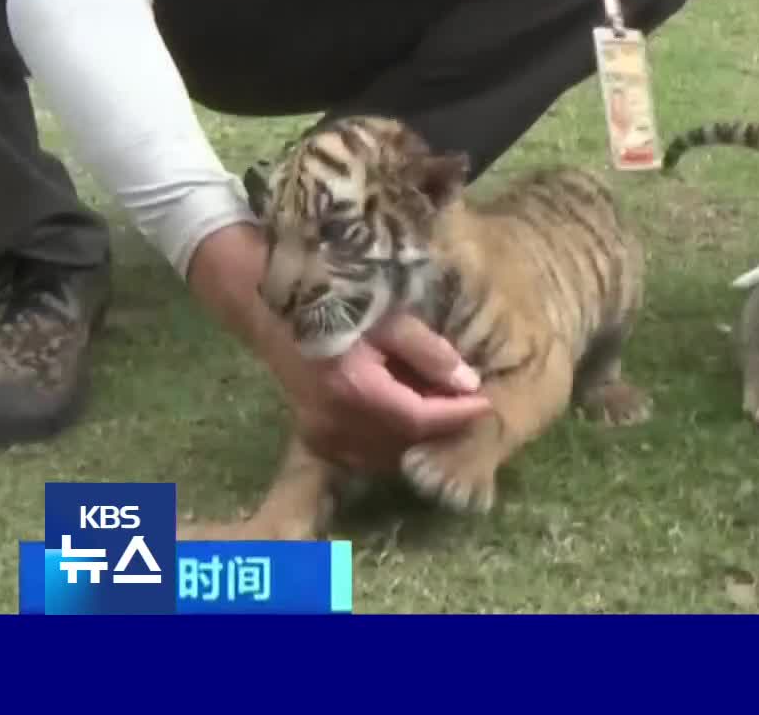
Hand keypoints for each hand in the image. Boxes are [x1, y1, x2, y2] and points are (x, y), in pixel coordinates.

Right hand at [188, 224, 491, 471]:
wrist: (271, 309)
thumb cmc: (334, 303)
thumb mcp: (389, 318)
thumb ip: (430, 353)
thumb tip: (469, 382)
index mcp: (354, 390)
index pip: (420, 419)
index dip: (457, 415)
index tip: (487, 403)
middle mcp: (335, 423)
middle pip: (406, 442)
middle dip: (443, 427)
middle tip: (470, 404)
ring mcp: (321, 435)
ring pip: (386, 453)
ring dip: (420, 436)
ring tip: (444, 407)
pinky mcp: (314, 438)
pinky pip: (364, 454)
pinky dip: (393, 441)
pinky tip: (410, 416)